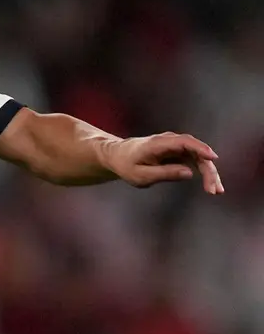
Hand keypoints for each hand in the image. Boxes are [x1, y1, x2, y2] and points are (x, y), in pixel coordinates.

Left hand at [105, 132, 223, 193]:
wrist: (118, 156)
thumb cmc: (126, 165)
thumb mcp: (140, 174)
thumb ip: (164, 173)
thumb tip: (189, 172)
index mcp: (158, 143)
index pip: (184, 142)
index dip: (200, 148)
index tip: (212, 158)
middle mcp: (170, 142)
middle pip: (196, 152)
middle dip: (208, 170)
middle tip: (214, 189)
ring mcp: (176, 146)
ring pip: (199, 157)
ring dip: (210, 173)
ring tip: (216, 191)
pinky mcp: (180, 153)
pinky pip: (196, 161)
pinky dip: (204, 173)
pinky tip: (211, 187)